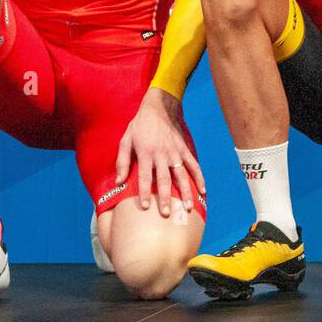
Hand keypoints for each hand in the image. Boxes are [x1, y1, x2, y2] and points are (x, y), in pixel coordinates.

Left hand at [115, 88, 205, 216]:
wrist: (159, 107)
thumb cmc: (140, 126)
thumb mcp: (126, 140)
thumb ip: (122, 161)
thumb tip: (119, 181)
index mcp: (146, 153)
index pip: (145, 176)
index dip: (145, 192)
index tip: (145, 206)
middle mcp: (162, 154)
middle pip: (164, 179)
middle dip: (166, 198)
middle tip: (167, 214)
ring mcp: (175, 152)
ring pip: (181, 175)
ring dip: (185, 192)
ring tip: (187, 208)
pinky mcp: (184, 149)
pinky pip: (193, 165)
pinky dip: (199, 178)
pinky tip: (203, 191)